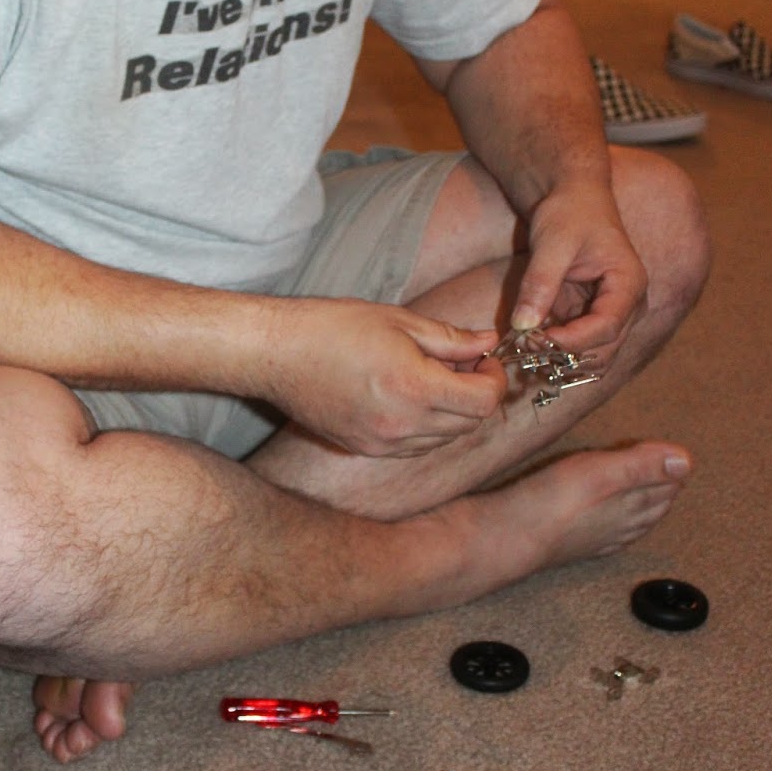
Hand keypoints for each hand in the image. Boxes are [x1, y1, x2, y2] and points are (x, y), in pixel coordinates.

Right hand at [264, 299, 506, 457]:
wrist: (277, 354)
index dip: (494, 380)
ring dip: (451, 413)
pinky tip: (409, 398)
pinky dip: (425, 427)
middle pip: (468, 424)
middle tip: (464, 365)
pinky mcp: (365, 449)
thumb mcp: (399, 321)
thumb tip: (488, 343)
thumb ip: (450, 339)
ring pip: (443, 439)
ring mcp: (383, 443)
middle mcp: (402, 424)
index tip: (484, 361)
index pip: (483, 402)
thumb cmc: (333, 328)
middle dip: (476, 395)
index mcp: (415, 387)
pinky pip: (414, 447)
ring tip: (433, 380)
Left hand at [510, 182, 646, 353]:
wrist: (572, 197)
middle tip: (524, 346)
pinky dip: (554, 353)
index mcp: (628, 285)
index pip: (607, 327)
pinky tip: (527, 344)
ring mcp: (609, 315)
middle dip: (566, 356)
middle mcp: (626, 306)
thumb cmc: (569, 212)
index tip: (537, 339)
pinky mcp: (588, 318)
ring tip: (524, 347)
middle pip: (604, 351)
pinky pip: (576, 348)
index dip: (572, 341)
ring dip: (560, 361)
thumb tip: (523, 326)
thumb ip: (539, 284)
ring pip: (591, 357)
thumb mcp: (551, 243)